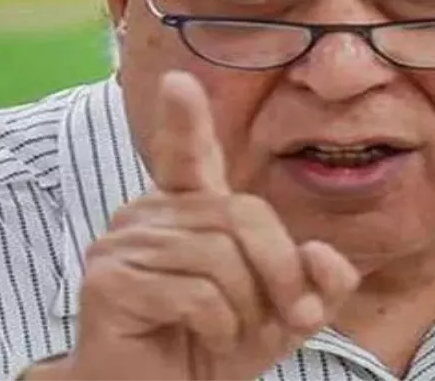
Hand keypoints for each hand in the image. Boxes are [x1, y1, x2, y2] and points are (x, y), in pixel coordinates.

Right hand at [62, 71, 359, 380]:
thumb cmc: (213, 350)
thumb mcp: (282, 314)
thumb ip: (316, 282)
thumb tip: (327, 257)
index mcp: (186, 211)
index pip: (186, 154)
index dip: (185, 120)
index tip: (180, 83)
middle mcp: (149, 215)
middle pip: (240, 213)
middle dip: (280, 271)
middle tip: (288, 319)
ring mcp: (121, 243)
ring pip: (220, 257)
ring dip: (245, 309)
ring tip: (228, 334)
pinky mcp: (107, 280)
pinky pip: (194, 291)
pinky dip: (217, 326)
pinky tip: (201, 339)